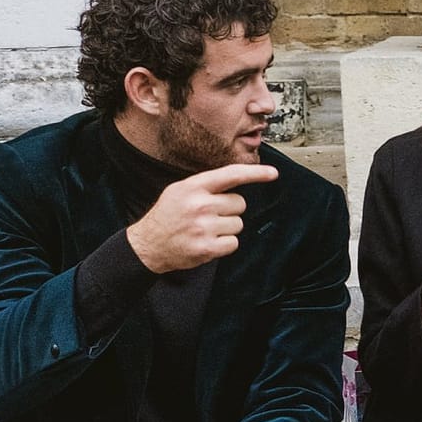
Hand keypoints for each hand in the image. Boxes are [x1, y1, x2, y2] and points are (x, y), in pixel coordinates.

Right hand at [127, 163, 279, 273]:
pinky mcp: (207, 248)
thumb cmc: (169, 215)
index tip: (273, 174)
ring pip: (238, 224)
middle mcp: (200, 205)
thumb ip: (207, 185)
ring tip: (205, 229)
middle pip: (240, 203)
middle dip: (230, 210)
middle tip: (209, 216)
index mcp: (193, 187)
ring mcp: (204, 227)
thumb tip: (239, 178)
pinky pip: (234, 243)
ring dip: (227, 228)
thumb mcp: (180, 190)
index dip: (255, 174)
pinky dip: (225, 244)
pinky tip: (208, 242)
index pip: (231, 175)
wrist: (148, 244)